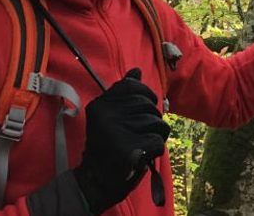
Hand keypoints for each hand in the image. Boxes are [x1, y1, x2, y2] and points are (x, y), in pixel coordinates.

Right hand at [73, 68, 169, 214]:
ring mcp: (117, 132)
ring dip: (157, 135)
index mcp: (101, 105)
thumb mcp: (109, 116)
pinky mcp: (130, 150)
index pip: (132, 86)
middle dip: (153, 118)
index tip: (145, 105)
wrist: (95, 181)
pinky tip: (144, 155)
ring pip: (157, 123)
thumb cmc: (106, 146)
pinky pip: (158, 142)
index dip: (146, 94)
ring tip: (144, 144)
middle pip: (149, 105)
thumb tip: (137, 70)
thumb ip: (122, 94)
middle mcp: (107, 115)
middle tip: (143, 132)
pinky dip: (156, 150)